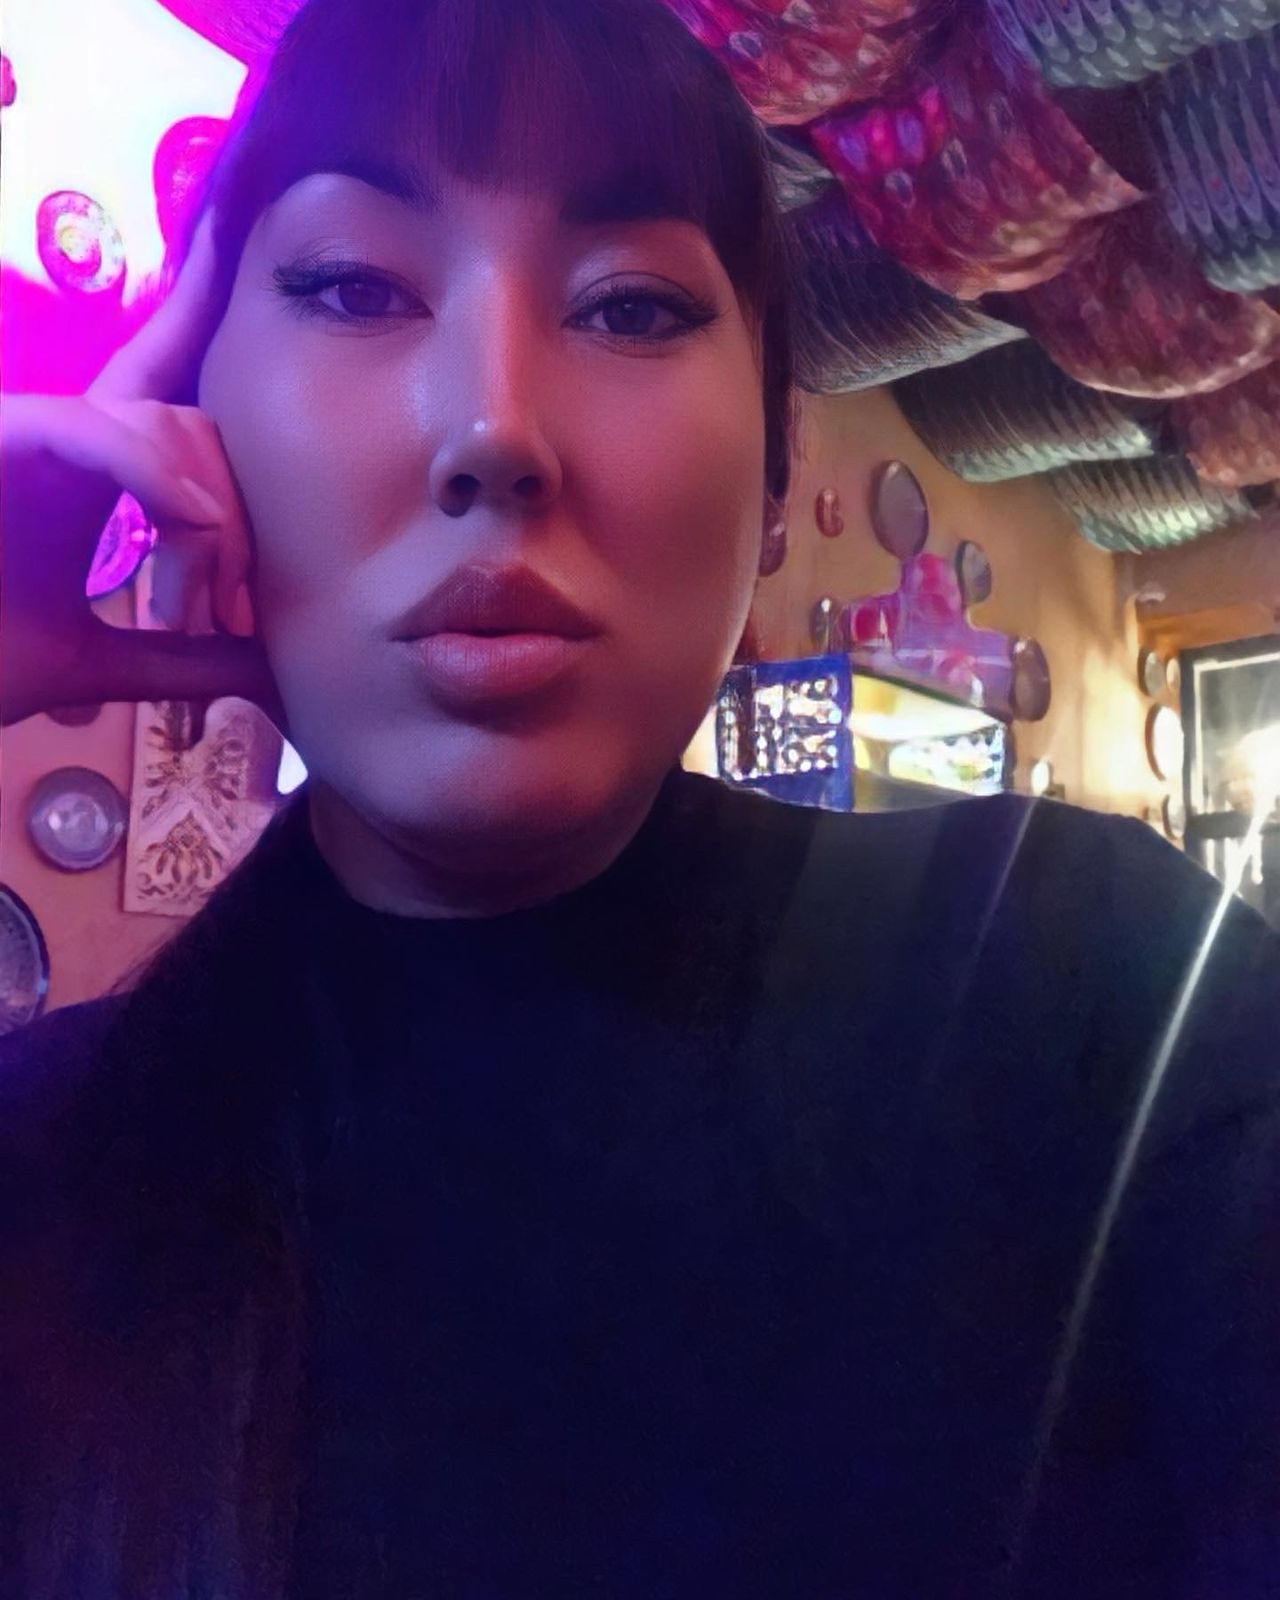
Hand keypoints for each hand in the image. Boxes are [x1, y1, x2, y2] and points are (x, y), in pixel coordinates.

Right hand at [1, 211, 288, 736]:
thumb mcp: (98, 663)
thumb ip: (184, 660)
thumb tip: (277, 672)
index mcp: (88, 477)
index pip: (160, 382)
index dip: (197, 305)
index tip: (237, 217)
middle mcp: (62, 442)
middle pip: (191, 424)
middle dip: (237, 518)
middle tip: (239, 618)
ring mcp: (24, 433)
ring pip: (155, 422)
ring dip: (204, 515)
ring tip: (215, 607)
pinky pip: (86, 428)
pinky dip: (148, 472)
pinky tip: (190, 523)